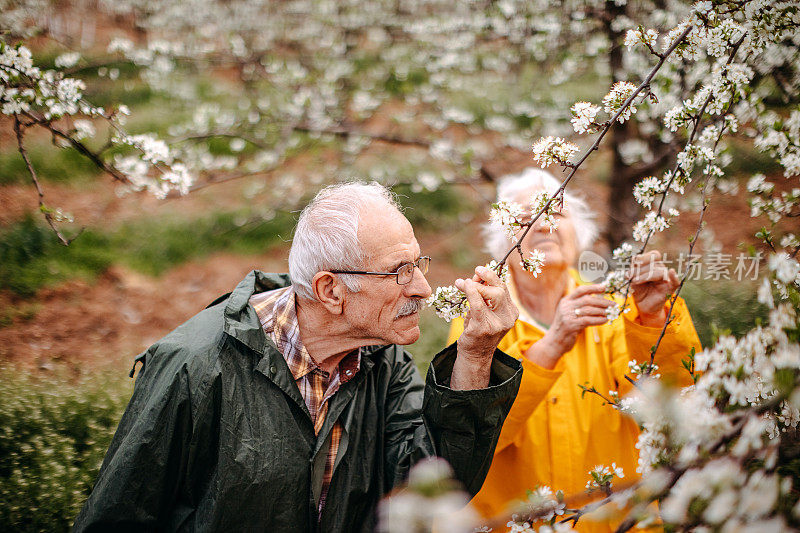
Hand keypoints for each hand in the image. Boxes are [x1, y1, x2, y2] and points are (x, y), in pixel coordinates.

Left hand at [451, 266, 517, 388]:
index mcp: (511, 312)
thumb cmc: (479, 330)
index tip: (478, 271)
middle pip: (500, 290)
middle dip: (487, 277)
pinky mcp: (484, 328)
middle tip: (475, 271)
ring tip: (462, 283)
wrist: (475, 355)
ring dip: (475, 285)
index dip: (491, 277)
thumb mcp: (485, 311)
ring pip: (492, 295)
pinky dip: (471, 293)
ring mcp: (497, 324)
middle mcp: (508, 318)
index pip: (503, 288)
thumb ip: (483, 295)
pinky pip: (478, 305)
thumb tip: (475, 275)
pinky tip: (463, 286)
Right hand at [526, 284, 610, 368]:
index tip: (605, 288)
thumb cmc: (566, 327)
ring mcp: (567, 316)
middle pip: (587, 300)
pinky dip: (598, 320)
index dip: (593, 288)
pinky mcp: (570, 325)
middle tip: (613, 304)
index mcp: (566, 301)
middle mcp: (565, 306)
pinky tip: (605, 320)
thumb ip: (581, 307)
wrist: (554, 342)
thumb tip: (601, 302)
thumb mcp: (571, 313)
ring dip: (602, 311)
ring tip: (611, 313)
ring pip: (589, 310)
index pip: (581, 290)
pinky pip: (588, 320)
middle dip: (602, 301)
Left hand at [629, 251, 678, 326]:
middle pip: (655, 263)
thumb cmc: (639, 290)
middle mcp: (662, 270)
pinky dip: (674, 277)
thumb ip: (633, 270)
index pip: (654, 255)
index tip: (634, 263)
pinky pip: (675, 282)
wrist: (643, 305)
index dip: (644, 257)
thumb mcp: (632, 279)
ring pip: (659, 272)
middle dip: (641, 269)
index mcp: (654, 265)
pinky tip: (672, 272)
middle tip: (632, 277)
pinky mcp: (669, 289)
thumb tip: (632, 264)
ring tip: (635, 282)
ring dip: (644, 276)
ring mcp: (666, 279)